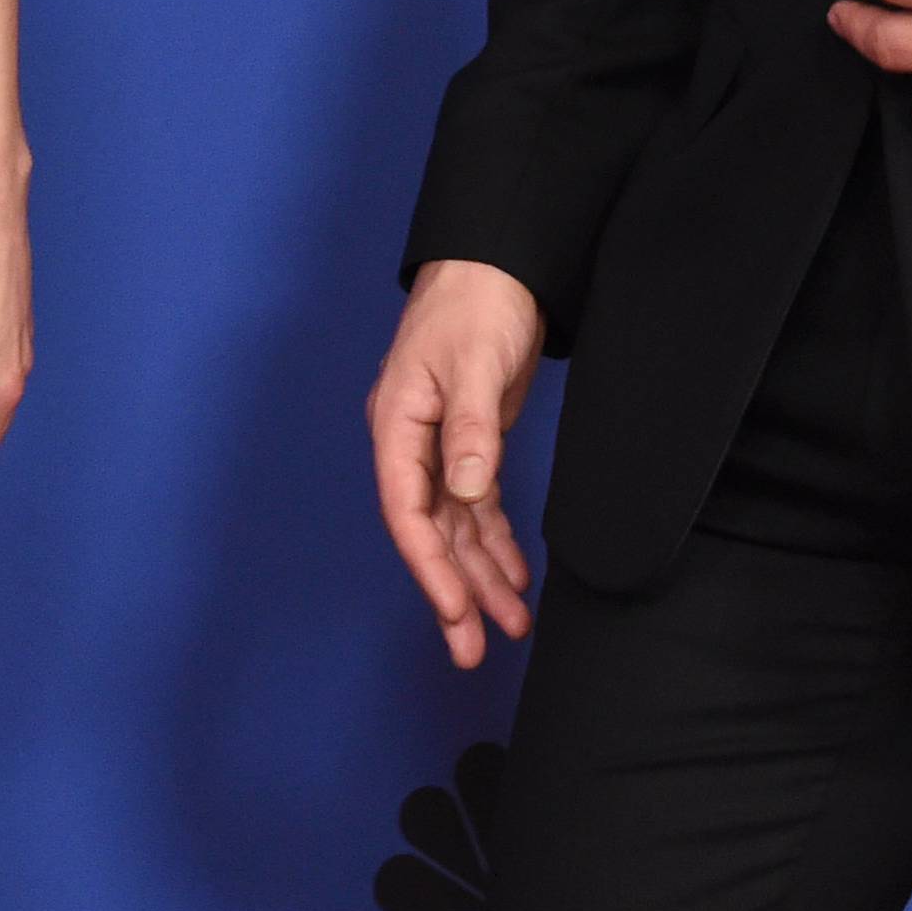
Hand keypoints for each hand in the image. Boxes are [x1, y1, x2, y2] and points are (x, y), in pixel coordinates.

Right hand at [368, 258, 544, 668]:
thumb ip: (470, 428)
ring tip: (511, 626)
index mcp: (397, 422)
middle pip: (428, 531)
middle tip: (474, 650)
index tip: (454, 610)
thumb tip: (464, 490)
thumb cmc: (476, 302)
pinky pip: (478, 505)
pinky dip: (495, 541)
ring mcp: (441, 443)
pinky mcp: (471, 440)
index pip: (405, 510)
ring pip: (456, 526)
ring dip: (480, 575)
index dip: (428, 566)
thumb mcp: (474, 362)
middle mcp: (412, 441)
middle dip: (453, 590)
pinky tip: (515, 577)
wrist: (499, 261)